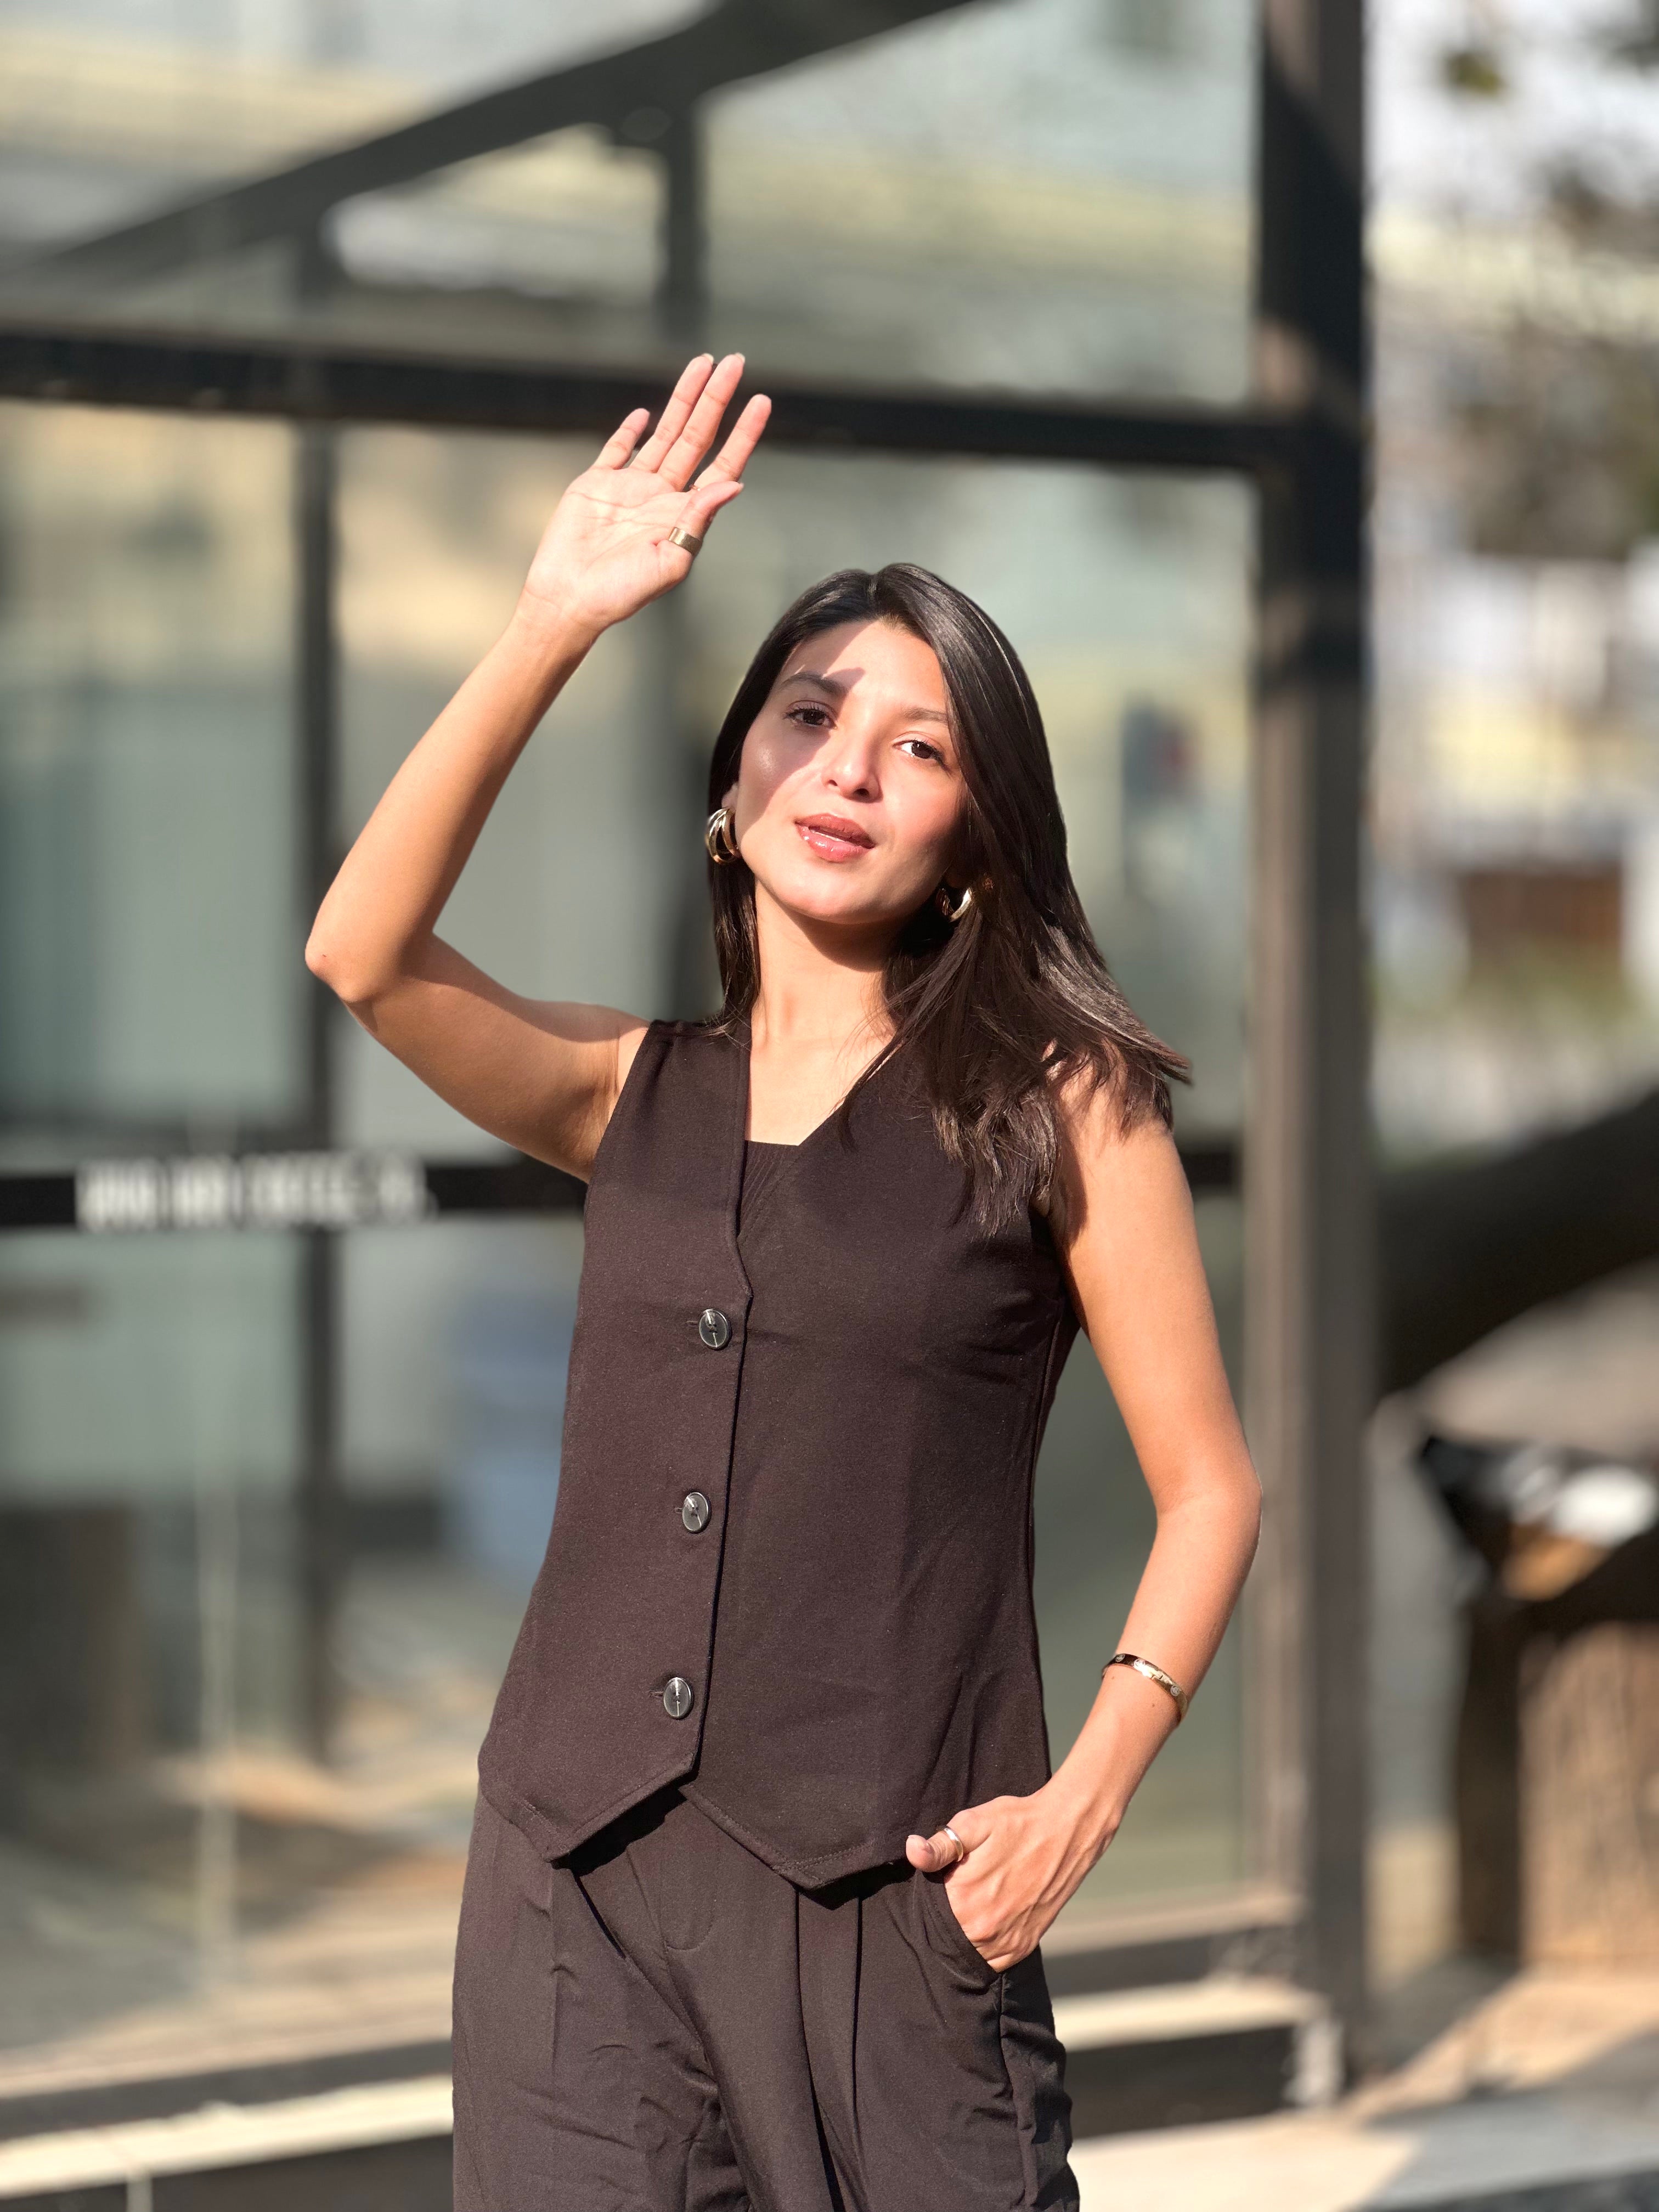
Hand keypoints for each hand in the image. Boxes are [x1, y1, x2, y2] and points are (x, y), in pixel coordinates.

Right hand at [515, 353, 769, 644]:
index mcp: (684, 516)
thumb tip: (734, 486)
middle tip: (734, 363)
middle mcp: (663, 497)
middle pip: (697, 437)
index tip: (760, 402)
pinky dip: (630, 430)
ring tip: (701, 366)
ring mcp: (631, 488)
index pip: (722, 465)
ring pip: (664, 432)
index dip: (743, 434)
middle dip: (716, 399)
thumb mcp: (670, 562)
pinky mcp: (597, 484)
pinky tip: (644, 413)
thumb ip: (699, 520)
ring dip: (684, 400)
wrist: (568, 599)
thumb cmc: (619, 594)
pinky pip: (618, 449)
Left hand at [904, 1779, 1111, 1971]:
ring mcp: (1006, 1942)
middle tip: (957, 1893)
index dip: (928, 1899)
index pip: (927, 1914)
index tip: (938, 1884)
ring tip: (973, 1907)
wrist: (1066, 1831)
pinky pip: (993, 1960)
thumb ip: (939, 1845)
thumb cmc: (1016, 1823)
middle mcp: (983, 1930)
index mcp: (963, 1900)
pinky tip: (986, 1925)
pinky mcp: (1024, 1946)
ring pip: (969, 1952)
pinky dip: (985, 1949)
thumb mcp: (972, 1824)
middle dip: (944, 1919)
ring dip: (964, 1937)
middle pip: (946, 1936)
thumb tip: (911, 1851)